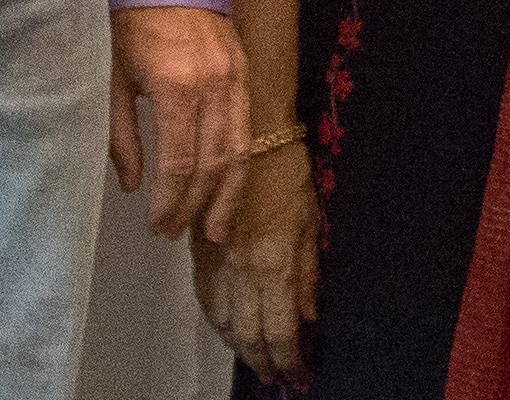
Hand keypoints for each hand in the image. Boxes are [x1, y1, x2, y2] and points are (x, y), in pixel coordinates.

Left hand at [110, 5, 249, 239]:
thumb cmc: (128, 21)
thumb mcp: (111, 77)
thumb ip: (121, 134)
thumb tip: (132, 185)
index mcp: (175, 86)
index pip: (178, 162)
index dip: (169, 201)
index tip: (156, 224)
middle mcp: (213, 84)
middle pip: (212, 163)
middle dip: (195, 205)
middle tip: (175, 233)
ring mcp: (234, 77)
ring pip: (239, 149)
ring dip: (227, 195)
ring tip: (214, 229)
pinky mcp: (243, 71)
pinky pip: (246, 127)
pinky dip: (240, 163)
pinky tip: (229, 187)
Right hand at [192, 139, 318, 383]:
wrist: (248, 135)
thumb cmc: (288, 173)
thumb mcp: (310, 221)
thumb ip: (308, 272)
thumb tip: (309, 315)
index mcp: (273, 264)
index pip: (278, 328)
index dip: (287, 357)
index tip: (296, 372)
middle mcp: (241, 269)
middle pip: (247, 332)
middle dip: (262, 360)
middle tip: (274, 375)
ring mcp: (216, 261)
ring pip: (222, 320)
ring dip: (238, 345)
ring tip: (253, 358)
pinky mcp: (199, 249)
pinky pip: (205, 296)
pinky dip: (216, 320)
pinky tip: (226, 327)